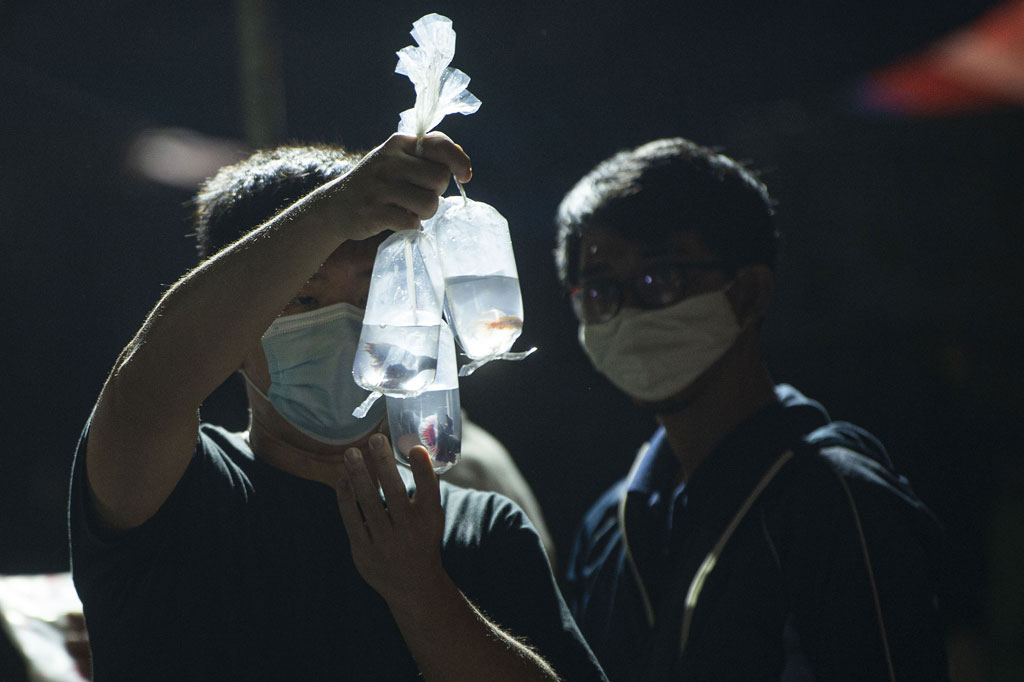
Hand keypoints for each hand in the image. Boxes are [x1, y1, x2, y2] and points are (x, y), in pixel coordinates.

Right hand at [330, 132, 471, 240]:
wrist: (335, 206)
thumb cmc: (377, 183)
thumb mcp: (396, 160)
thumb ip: (426, 155)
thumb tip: (460, 156)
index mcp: (398, 143)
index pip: (441, 145)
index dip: (459, 161)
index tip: (466, 176)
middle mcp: (389, 161)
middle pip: (440, 178)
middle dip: (437, 192)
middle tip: (419, 195)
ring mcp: (380, 186)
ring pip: (430, 203)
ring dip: (426, 213)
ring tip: (409, 210)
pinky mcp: (375, 211)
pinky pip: (412, 223)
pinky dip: (411, 226)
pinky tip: (398, 221)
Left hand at [335, 433, 445, 609]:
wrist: (413, 586)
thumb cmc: (421, 538)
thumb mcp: (431, 516)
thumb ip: (424, 486)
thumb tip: (411, 445)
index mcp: (430, 520)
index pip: (429, 490)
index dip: (423, 468)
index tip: (415, 447)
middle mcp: (410, 532)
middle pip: (395, 492)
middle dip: (383, 463)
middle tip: (374, 438)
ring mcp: (385, 544)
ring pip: (369, 503)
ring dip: (359, 474)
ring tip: (350, 452)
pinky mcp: (364, 552)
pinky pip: (352, 519)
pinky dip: (346, 497)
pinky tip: (342, 478)